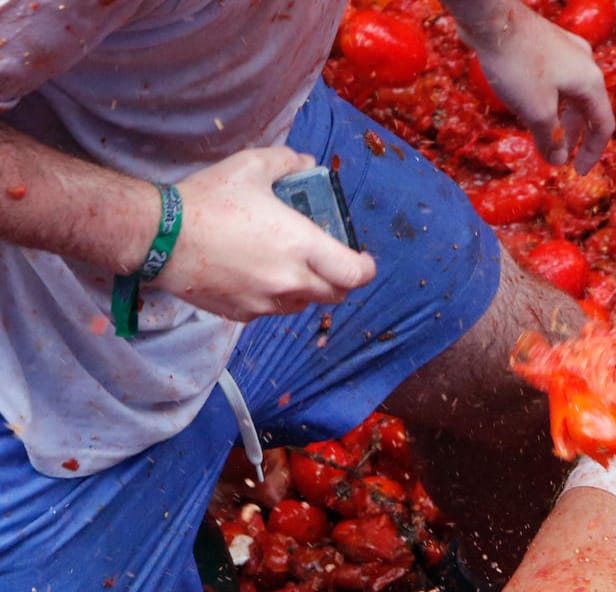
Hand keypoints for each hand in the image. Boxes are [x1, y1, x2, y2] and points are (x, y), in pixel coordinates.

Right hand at [152, 147, 375, 320]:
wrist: (157, 235)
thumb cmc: (206, 199)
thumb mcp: (250, 167)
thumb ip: (286, 162)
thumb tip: (307, 163)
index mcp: (301, 246)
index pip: (355, 274)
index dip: (365, 268)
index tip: (362, 259)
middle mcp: (289, 281)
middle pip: (336, 295)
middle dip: (339, 280)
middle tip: (330, 262)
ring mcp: (265, 302)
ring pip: (304, 305)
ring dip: (307, 289)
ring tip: (290, 266)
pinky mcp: (241, 313)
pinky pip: (271, 311)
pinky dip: (274, 297)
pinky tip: (257, 276)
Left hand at [460, 3, 614, 172]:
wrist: (492, 19)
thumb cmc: (518, 65)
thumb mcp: (537, 111)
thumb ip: (550, 139)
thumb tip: (557, 160)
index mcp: (590, 82)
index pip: (603, 126)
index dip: (592, 153)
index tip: (577, 171)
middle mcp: (585, 65)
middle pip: (587, 110)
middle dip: (573, 136)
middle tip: (557, 155)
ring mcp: (566, 51)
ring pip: (570, 94)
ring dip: (560, 119)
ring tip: (544, 134)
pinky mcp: (547, 44)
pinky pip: (556, 80)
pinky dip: (550, 100)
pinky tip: (532, 105)